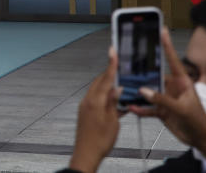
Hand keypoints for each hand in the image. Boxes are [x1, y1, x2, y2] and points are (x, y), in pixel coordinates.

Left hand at [68, 46, 123, 172]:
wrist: (86, 154)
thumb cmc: (100, 141)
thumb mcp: (113, 121)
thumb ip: (114, 103)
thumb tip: (117, 88)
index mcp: (95, 101)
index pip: (105, 78)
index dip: (111, 64)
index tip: (112, 51)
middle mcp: (87, 100)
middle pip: (100, 82)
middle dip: (110, 74)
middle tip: (120, 67)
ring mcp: (85, 106)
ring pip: (97, 90)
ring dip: (107, 86)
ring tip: (120, 85)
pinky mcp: (85, 112)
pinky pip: (95, 99)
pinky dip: (104, 96)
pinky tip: (114, 101)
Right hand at [130, 28, 205, 161]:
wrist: (201, 139)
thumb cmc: (199, 121)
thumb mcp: (181, 109)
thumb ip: (162, 100)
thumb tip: (144, 91)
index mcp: (182, 82)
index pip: (172, 59)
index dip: (166, 45)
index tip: (162, 31)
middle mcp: (172, 88)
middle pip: (154, 75)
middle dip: (142, 71)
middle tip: (130, 63)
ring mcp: (166, 99)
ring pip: (148, 91)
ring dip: (138, 92)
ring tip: (126, 88)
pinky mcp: (162, 110)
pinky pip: (148, 106)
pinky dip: (140, 107)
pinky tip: (132, 107)